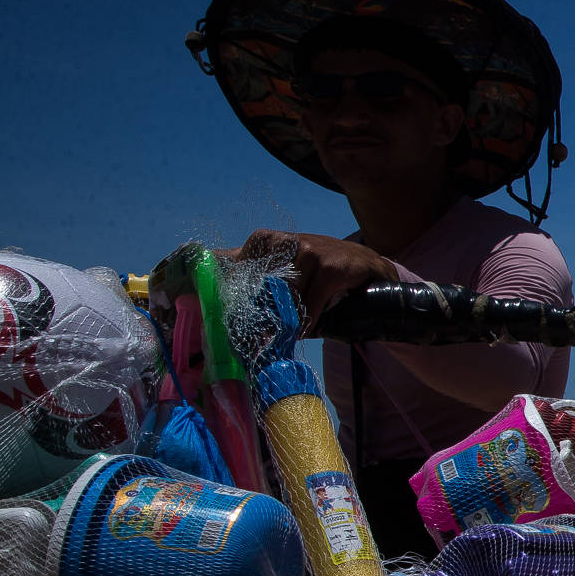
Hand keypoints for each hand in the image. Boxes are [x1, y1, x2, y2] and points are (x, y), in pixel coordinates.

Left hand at [234, 231, 396, 331]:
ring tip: (296, 326)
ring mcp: (308, 251)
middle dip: (263, 316)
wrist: (367, 266)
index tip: (229, 316)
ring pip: (286, 300)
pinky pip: (309, 305)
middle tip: (264, 334)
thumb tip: (206, 267)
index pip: (236, 267)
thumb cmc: (319, 272)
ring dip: (291, 319)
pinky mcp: (330, 267)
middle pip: (260, 290)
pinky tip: (312, 326)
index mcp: (266, 241)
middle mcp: (284, 241)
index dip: (234, 297)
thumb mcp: (282, 267)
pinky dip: (309, 320)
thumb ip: (249, 270)